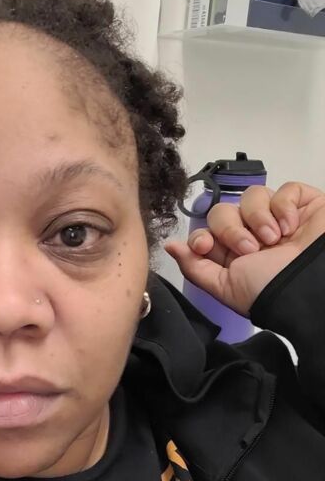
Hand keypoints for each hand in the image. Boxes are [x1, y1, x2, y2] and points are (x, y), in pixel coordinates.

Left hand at [164, 182, 324, 315]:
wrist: (310, 287)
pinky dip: (284, 206)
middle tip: (250, 248)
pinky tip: (291, 227)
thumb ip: (194, 267)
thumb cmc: (271, 291)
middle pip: (224, 211)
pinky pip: (286, 189)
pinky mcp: (304, 206)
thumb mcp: (224, 286)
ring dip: (257, 218)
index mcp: (234, 255)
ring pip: (252, 196)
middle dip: (231, 229)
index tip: (204, 245)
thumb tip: (171, 246)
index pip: (206, 231)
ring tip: (274, 239)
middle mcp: (254, 235)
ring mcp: (279, 218)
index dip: (202, 234)